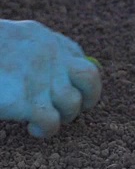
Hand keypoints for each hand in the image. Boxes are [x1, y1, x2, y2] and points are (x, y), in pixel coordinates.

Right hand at [0, 20, 100, 136]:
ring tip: (43, 121)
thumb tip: (77, 76)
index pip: (79, 58)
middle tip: (67, 109)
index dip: (79, 79)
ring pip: (73, 103)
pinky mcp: (28, 101)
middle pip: (90, 78)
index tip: (69, 89)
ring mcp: (41, 78)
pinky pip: (52, 121)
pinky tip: (33, 129)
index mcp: (43, 38)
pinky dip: (47, 129)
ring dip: (64, 116)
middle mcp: (49, 54)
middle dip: (87, 97)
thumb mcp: (10, 43)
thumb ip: (38, 53)